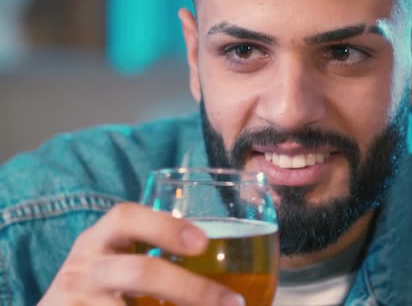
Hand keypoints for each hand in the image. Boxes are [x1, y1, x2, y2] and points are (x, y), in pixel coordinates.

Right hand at [38, 202, 244, 305]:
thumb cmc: (100, 283)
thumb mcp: (114, 260)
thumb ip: (154, 254)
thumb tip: (227, 277)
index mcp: (99, 239)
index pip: (125, 218)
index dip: (164, 226)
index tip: (202, 242)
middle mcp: (85, 267)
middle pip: (140, 273)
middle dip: (191, 289)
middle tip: (232, 303)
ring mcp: (75, 299)